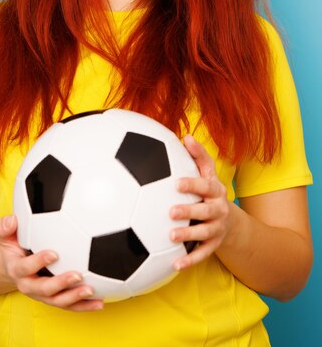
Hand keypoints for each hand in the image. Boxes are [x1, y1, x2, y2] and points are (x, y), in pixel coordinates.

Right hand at [0, 215, 103, 310]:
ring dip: (75, 297)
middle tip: (77, 275)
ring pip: (58, 301)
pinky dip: (84, 306)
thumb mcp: (5, 236)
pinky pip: (69, 306)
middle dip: (61, 284)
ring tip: (90, 290)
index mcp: (17, 270)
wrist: (14, 266)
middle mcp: (29, 286)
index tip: (54, 253)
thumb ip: (5, 227)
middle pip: (44, 289)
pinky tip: (99, 302)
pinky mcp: (53, 300)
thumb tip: (12, 219)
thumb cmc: (14, 246)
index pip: (26, 268)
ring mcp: (42, 295)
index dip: (39, 262)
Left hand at [170, 134, 229, 269]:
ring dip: (188, 235)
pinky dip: (190, 261)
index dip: (192, 184)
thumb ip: (197, 156)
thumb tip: (186, 136)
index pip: (205, 185)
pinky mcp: (213, 245)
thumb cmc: (209, 190)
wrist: (230, 220)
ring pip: (204, 233)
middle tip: (171, 211)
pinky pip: (202, 254)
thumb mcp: (207, 173)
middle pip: (206, 210)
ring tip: (171, 236)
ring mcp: (217, 228)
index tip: (176, 183)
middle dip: (189, 211)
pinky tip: (175, 265)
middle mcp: (218, 208)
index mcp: (214, 189)